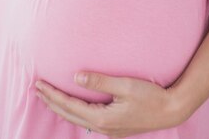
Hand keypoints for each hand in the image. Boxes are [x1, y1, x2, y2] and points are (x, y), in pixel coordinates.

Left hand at [34, 72, 181, 137]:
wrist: (171, 110)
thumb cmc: (150, 96)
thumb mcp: (125, 85)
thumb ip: (100, 81)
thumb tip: (76, 78)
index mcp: (101, 118)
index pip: (69, 105)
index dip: (52, 95)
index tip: (39, 84)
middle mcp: (102, 128)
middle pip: (69, 115)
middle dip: (52, 102)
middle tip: (37, 90)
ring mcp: (109, 130)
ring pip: (77, 120)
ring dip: (62, 108)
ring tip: (49, 98)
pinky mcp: (115, 128)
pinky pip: (87, 121)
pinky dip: (75, 112)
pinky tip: (74, 107)